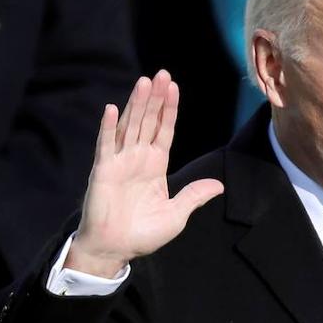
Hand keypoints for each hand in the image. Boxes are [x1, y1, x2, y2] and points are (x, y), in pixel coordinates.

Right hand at [67, 71, 223, 276]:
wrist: (115, 248)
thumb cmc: (143, 234)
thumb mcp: (177, 214)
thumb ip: (194, 196)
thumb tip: (219, 185)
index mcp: (155, 166)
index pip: (164, 131)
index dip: (169, 110)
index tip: (174, 87)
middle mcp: (137, 159)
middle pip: (148, 121)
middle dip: (155, 98)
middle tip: (161, 74)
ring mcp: (119, 162)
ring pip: (130, 126)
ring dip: (136, 104)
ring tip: (144, 82)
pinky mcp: (103, 171)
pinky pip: (106, 145)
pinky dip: (109, 127)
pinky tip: (113, 109)